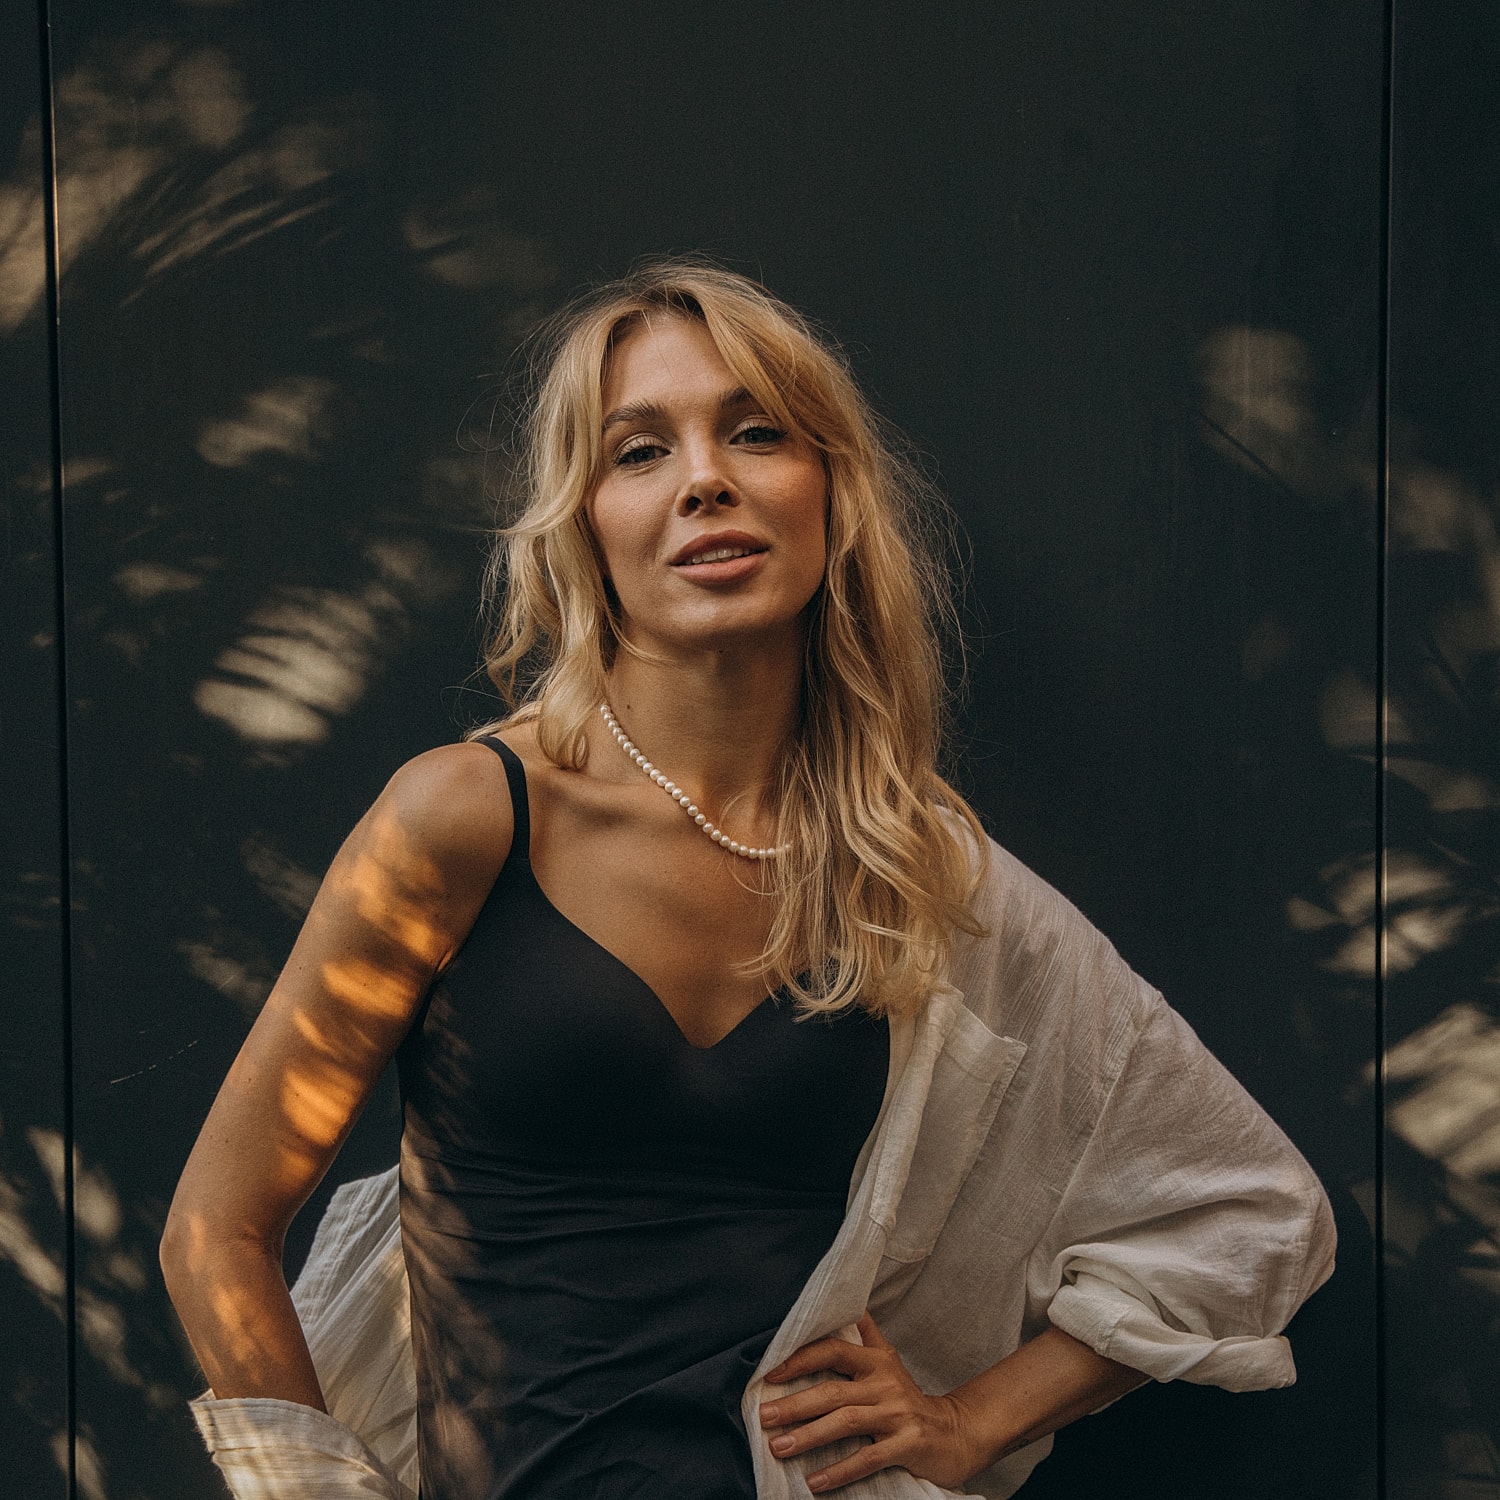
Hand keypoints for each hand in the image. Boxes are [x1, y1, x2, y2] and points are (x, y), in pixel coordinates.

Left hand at [757, 1312, 982, 1492]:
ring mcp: (897, 1414)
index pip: (832, 1351)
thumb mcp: (889, 1361)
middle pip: (833, 1391)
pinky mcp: (908, 1445)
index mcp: (876, 1361)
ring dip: (808, 1436)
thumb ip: (866, 1334)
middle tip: (763, 1417)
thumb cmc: (910, 1399)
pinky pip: (868, 1458)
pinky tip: (815, 1480)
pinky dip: (839, 1470)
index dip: (800, 1360)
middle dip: (794, 1405)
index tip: (770, 1376)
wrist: (956, 1432)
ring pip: (845, 1422)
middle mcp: (885, 1384)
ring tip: (779, 1447)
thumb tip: (847, 1304)